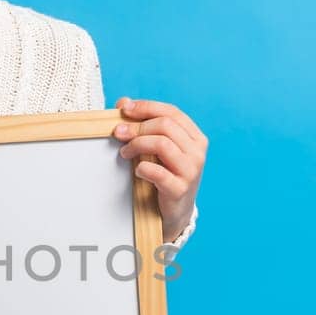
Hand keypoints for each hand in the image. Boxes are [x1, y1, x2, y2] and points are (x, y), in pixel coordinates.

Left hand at [112, 97, 205, 241]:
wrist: (175, 212)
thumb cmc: (165, 175)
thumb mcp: (157, 149)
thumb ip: (143, 124)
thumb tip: (123, 102)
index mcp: (195, 137)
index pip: (172, 112)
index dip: (146, 107)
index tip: (124, 109)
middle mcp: (197, 151)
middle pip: (165, 126)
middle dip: (137, 126)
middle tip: (118, 133)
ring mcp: (191, 171)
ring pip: (162, 144)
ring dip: (137, 144)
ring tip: (124, 152)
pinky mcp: (180, 189)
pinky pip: (158, 172)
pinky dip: (142, 167)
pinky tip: (136, 170)